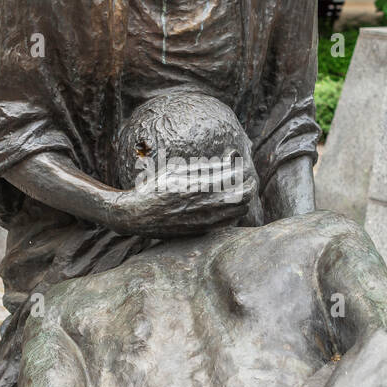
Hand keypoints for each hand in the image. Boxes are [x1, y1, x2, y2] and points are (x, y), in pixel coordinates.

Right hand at [107, 167, 257, 237]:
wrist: (137, 215)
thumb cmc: (156, 187)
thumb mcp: (178, 170)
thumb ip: (207, 165)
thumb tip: (233, 156)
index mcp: (199, 185)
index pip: (237, 176)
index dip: (243, 169)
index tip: (240, 164)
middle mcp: (205, 205)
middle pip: (245, 195)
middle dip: (249, 184)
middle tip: (245, 177)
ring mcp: (206, 221)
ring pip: (240, 209)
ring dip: (243, 198)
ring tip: (236, 189)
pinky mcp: (204, 230)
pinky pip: (230, 221)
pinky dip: (233, 210)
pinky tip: (225, 203)